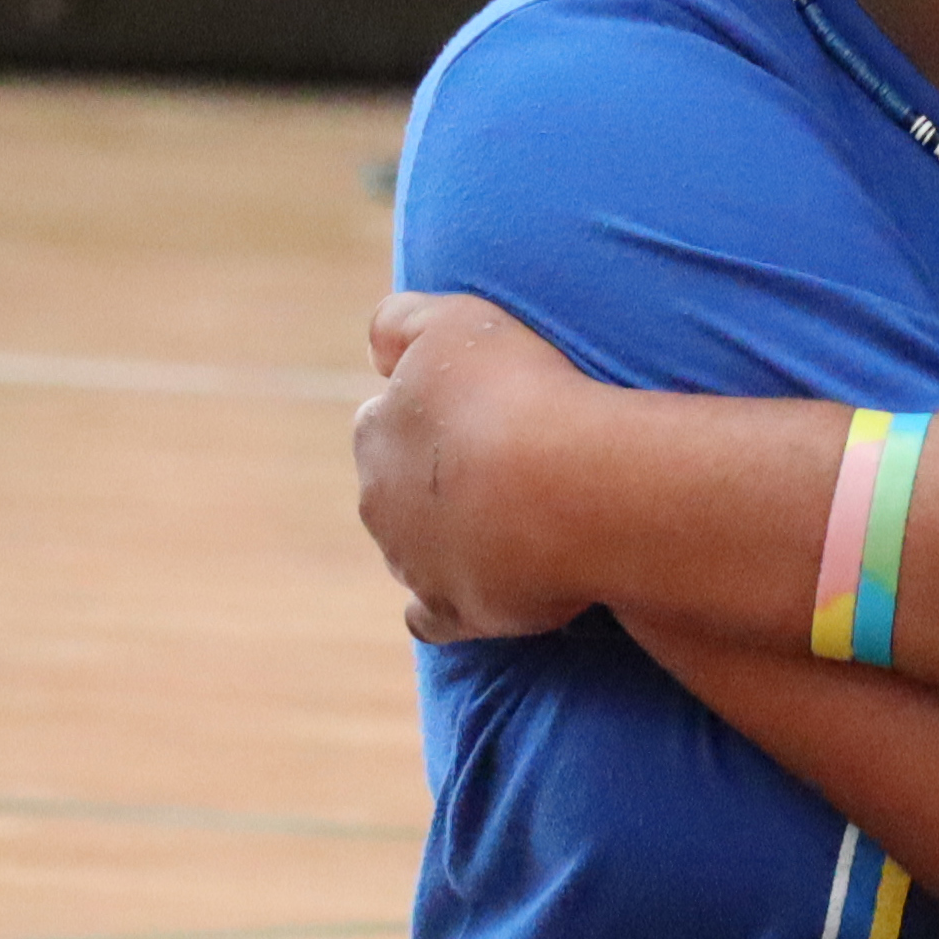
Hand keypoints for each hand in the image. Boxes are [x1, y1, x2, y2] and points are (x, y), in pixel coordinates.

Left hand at [353, 291, 598, 642]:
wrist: (563, 487)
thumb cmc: (518, 394)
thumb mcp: (455, 321)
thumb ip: (399, 323)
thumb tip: (375, 352)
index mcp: (377, 432)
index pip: (383, 422)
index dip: (429, 417)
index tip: (475, 416)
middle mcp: (380, 500)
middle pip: (393, 490)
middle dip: (430, 483)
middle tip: (497, 469)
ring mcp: (413, 561)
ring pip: (411, 551)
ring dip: (444, 540)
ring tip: (506, 525)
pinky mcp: (452, 610)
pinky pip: (431, 618)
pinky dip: (443, 609)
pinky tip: (472, 596)